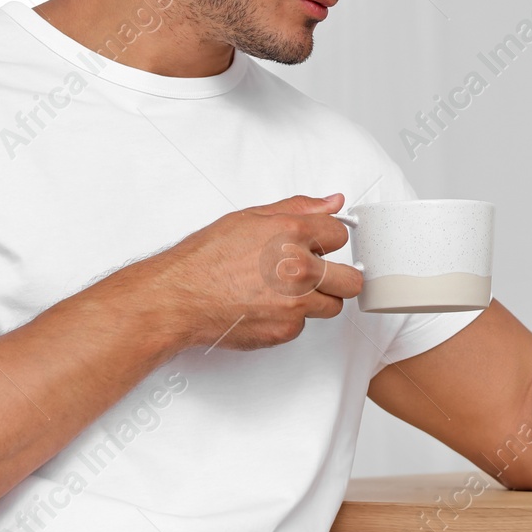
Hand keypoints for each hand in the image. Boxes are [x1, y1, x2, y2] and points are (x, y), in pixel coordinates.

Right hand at [149, 192, 361, 352]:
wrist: (179, 298)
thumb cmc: (206, 258)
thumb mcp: (251, 218)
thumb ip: (299, 208)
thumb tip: (333, 202)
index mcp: (293, 233)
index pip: (341, 235)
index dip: (326, 241)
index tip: (317, 246)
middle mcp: (299, 268)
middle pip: (351, 279)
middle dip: (336, 276)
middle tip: (316, 275)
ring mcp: (295, 302)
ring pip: (333, 305)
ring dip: (316, 299)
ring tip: (285, 292)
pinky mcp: (286, 329)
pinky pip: (304, 325)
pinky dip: (290, 318)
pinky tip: (266, 307)